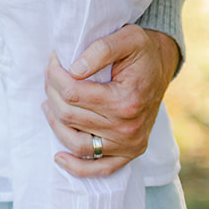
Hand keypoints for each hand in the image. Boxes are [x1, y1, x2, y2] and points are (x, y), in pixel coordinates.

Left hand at [43, 26, 178, 179]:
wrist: (160, 67)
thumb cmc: (141, 52)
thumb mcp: (126, 38)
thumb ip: (101, 49)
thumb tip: (74, 70)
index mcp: (126, 100)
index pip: (72, 93)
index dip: (54, 75)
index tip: (52, 60)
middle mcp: (128, 128)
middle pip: (69, 116)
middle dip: (51, 92)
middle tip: (49, 76)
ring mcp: (129, 144)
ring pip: (77, 143)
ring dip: (55, 123)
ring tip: (48, 104)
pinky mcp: (129, 154)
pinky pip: (100, 170)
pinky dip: (77, 167)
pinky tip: (59, 157)